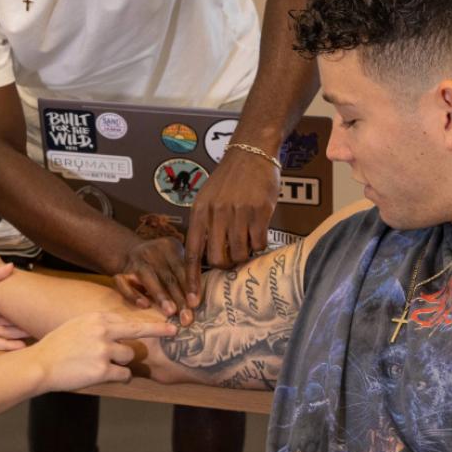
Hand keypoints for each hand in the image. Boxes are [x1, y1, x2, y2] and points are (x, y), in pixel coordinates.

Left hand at [0, 264, 31, 350]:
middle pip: (7, 322)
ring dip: (17, 335)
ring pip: (3, 333)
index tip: (36, 305)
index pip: (5, 307)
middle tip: (42, 322)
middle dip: (22, 323)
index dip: (19, 307)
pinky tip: (20, 347)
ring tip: (36, 334)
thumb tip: (11, 266)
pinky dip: (6, 345)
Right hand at [25, 311, 177, 390]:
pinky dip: (120, 377)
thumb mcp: (76, 326)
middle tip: (174, 332)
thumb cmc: (56, 347)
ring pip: (129, 357)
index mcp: (96, 318)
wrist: (40, 365)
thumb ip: (98, 326)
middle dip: (158, 331)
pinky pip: (124, 374)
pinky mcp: (102, 370)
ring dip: (123, 363)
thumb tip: (119, 329)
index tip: (166, 322)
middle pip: (137, 332)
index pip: (127, 319)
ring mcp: (103, 350)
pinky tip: (109, 377)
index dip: (147, 323)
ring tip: (104, 366)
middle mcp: (102, 331)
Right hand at [112, 236, 198, 323]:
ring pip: (148, 278)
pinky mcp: (120, 272)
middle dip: (179, 298)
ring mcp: (135, 260)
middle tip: (186, 317)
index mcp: (170, 247)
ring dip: (160, 295)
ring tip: (170, 311)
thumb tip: (197, 301)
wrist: (127, 252)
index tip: (195, 303)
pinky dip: (134, 295)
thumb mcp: (173, 260)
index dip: (190, 285)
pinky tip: (144, 305)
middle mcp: (152, 251)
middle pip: (168, 276)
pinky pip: (126, 285)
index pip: (183, 268)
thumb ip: (185, 274)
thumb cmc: (159, 263)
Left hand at [187, 153, 279, 272]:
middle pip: (218, 259)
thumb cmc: (229, 178)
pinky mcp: (260, 211)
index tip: (193, 298)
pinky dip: (259, 245)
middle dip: (226, 265)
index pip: (192, 252)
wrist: (251, 152)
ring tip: (247, 241)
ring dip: (245, 254)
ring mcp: (238, 212)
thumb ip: (204, 224)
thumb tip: (204, 256)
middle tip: (233, 257)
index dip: (191, 278)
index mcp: (199, 211)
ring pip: (240, 253)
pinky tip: (259, 233)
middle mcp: (216, 213)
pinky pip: (258, 243)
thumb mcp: (207, 197)